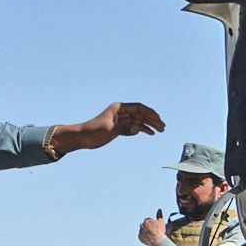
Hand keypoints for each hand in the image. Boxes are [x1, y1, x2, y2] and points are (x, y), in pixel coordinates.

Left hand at [50, 103, 165, 155]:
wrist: (83, 137)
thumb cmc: (93, 131)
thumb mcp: (109, 130)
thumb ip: (124, 129)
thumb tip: (138, 129)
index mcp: (119, 108)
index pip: (138, 108)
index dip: (150, 112)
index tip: (158, 119)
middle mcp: (122, 112)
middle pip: (141, 114)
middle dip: (153, 119)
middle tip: (163, 127)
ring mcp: (122, 120)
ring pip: (139, 120)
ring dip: (150, 125)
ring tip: (160, 130)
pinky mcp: (120, 128)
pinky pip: (134, 127)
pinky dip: (142, 129)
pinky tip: (150, 133)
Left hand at [139, 213, 167, 245]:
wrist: (157, 240)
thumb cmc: (160, 230)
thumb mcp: (161, 222)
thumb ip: (159, 215)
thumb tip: (159, 209)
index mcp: (146, 220)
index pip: (149, 221)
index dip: (153, 224)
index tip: (156, 228)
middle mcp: (142, 225)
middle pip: (145, 225)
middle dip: (148, 228)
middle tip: (154, 232)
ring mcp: (140, 231)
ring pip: (143, 231)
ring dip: (146, 232)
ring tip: (152, 236)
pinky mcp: (139, 237)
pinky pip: (141, 236)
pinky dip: (144, 237)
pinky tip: (149, 238)